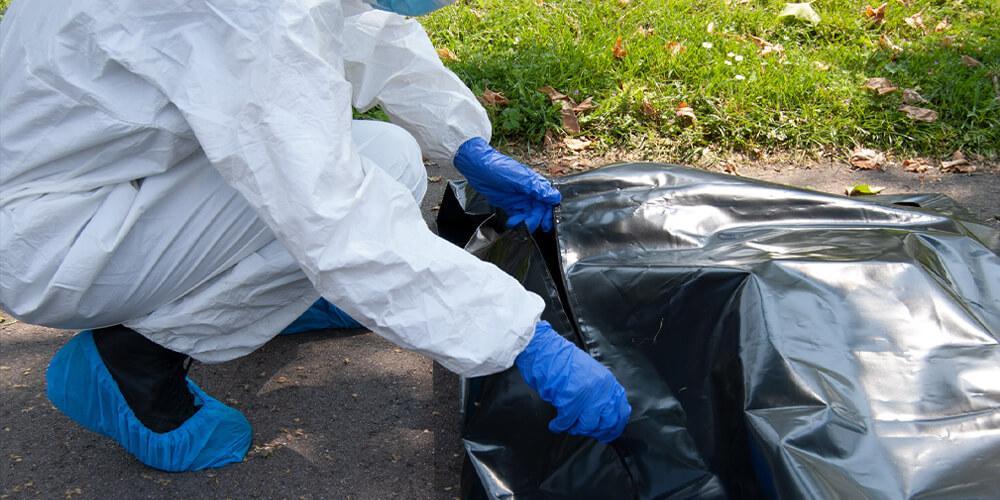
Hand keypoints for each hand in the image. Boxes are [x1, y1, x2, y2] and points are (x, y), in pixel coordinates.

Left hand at [453, 137, 560, 231]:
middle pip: (539, 211)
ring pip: (529, 215)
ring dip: (525, 222)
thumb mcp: (520, 179)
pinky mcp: (510, 204)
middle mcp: (530, 192)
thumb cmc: (499, 168)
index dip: (549, 213)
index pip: (549, 201)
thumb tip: (555, 197)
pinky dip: (516, 222)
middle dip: (535, 220)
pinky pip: (517, 216)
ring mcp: (520, 199)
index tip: (546, 223)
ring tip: (516, 223)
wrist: (478, 167)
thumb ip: (538, 189)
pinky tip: (511, 223)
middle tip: (529, 226)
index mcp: (536, 184)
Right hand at [515, 321, 630, 442]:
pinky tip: (555, 424)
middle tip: (585, 432)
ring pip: (588, 424)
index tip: (607, 433)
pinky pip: (567, 421)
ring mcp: (586, 394)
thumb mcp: (590, 373)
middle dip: (596, 431)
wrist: (545, 350)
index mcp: (607, 381)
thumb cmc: (563, 360)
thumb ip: (600, 391)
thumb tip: (603, 414)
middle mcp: (601, 388)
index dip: (614, 426)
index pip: (620, 410)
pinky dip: (560, 426)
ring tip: (568, 426)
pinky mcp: (570, 399)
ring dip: (576, 428)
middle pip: (606, 421)